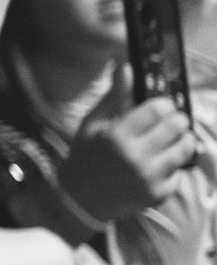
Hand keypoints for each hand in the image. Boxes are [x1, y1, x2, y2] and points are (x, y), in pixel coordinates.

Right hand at [59, 96, 197, 221]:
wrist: (79, 200)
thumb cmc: (84, 156)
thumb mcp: (91, 123)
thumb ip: (113, 96)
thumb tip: (125, 65)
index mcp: (117, 136)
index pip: (157, 110)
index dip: (165, 104)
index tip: (163, 106)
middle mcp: (136, 157)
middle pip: (176, 127)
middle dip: (178, 120)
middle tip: (172, 121)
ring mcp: (149, 177)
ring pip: (184, 149)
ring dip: (183, 141)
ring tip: (174, 140)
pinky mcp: (158, 194)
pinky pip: (179, 173)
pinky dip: (173, 166)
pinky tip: (160, 164)